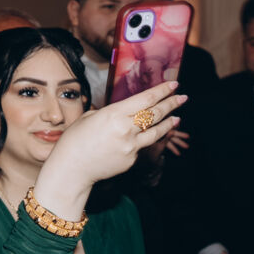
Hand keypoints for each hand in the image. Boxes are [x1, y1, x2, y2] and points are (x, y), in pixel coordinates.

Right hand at [34, 82, 184, 216]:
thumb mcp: (90, 118)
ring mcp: (130, 146)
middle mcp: (125, 129)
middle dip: (171, 103)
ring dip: (168, 123)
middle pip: (155, 113)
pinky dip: (145, 140)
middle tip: (183, 97)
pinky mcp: (131, 159)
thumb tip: (124, 112)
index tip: (173, 84)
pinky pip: (141, 146)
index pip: (145, 99)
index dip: (162, 91)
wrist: (71, 169)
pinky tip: (147, 136)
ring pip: (156, 131)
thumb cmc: (75, 141)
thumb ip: (111, 113)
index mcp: (113, 114)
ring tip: (177, 118)